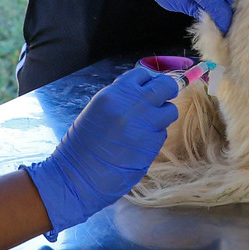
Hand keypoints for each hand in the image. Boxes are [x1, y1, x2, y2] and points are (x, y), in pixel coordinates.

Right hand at [23, 64, 180, 236]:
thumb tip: (142, 93)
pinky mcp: (152, 145)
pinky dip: (155, 137)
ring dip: (163, 116)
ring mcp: (145, 124)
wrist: (78, 175)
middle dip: (167, 90)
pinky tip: (140, 145)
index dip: (148, 81)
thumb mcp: (98, 110)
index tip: (149, 88)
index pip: (143, 74)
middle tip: (164, 98)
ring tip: (148, 126)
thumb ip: (121, 99)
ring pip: (170, 110)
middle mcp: (133, 104)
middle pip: (165, 85)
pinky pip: (162, 133)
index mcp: (114, 93)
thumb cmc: (83, 145)